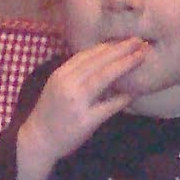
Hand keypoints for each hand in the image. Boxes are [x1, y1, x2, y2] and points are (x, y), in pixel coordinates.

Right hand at [16, 40, 147, 179]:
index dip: (108, 45)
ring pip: (103, 78)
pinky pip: (108, 106)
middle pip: (98, 61)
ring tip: (141, 57)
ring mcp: (76, 102)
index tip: (124, 39)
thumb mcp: (58, 87)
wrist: (39, 140)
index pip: (87, 54)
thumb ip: (76, 74)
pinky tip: (135, 92)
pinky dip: (123, 98)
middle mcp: (68, 84)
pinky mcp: (85, 121)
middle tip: (139, 40)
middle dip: (120, 49)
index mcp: (61, 74)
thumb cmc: (51, 113)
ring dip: (124, 65)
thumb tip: (100, 61)